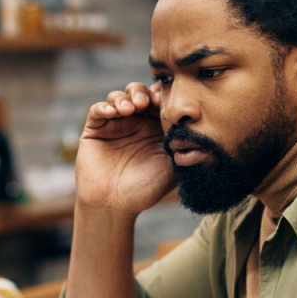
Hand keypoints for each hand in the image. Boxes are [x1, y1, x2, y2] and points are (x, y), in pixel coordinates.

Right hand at [76, 82, 174, 216]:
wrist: (116, 205)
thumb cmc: (145, 189)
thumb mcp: (173, 168)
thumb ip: (185, 149)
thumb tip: (202, 131)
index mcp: (154, 128)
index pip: (158, 101)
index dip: (161, 95)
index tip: (164, 102)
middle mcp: (135, 123)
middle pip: (138, 92)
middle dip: (142, 92)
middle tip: (146, 102)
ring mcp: (114, 125)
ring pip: (118, 96)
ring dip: (124, 97)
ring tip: (130, 109)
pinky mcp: (95, 130)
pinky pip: (98, 109)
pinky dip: (105, 106)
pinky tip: (114, 113)